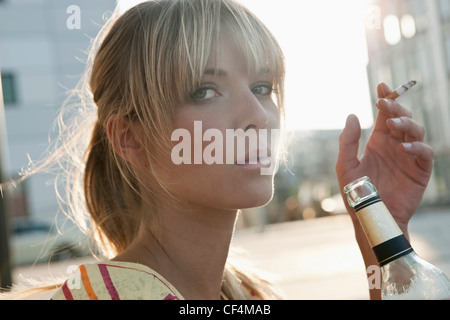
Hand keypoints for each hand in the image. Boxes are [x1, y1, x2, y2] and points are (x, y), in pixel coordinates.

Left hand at [336, 83, 432, 231]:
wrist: (370, 214)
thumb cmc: (356, 191)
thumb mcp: (345, 165)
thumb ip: (347, 142)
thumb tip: (352, 115)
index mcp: (378, 141)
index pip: (384, 115)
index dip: (385, 99)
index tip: (381, 85)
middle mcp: (395, 145)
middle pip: (401, 118)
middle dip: (395, 108)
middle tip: (384, 104)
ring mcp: (408, 156)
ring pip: (415, 131)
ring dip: (406, 123)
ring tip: (392, 125)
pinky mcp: (419, 170)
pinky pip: (424, 153)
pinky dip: (417, 146)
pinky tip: (403, 147)